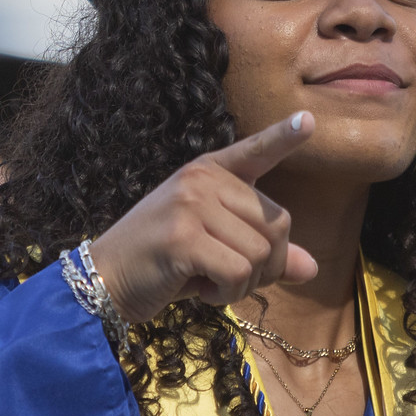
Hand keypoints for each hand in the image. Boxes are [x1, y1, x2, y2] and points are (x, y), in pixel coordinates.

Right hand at [90, 113, 320, 323]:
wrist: (106, 278)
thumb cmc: (165, 264)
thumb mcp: (217, 250)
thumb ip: (262, 252)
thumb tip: (310, 267)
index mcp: (210, 172)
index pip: (254, 151)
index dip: (283, 137)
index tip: (309, 120)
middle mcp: (202, 179)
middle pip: (277, 224)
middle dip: (267, 265)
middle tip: (232, 277)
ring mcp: (191, 204)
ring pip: (261, 253)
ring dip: (245, 284)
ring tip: (211, 282)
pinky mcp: (183, 237)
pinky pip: (239, 272)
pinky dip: (228, 294)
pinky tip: (202, 292)